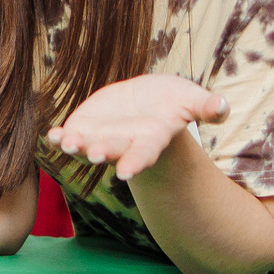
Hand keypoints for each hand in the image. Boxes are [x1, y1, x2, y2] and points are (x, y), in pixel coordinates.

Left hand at [45, 74, 227, 182]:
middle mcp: (124, 143)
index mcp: (150, 139)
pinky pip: (69, 135)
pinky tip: (50, 136)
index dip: (136, 162)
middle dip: (103, 153)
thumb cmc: (173, 102)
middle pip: (113, 151)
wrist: (148, 101)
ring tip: (64, 143)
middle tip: (94, 155)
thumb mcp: (190, 100)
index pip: (143, 153)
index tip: (126, 173)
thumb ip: (205, 107)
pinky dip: (58, 138)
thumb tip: (223, 107)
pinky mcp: (85, 126)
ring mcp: (102, 137)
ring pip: (86, 147)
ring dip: (76, 147)